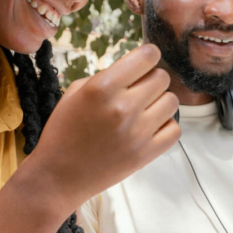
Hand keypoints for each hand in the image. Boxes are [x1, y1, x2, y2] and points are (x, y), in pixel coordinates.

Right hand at [19, 44, 180, 207]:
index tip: (142, 63)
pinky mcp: (147, 154)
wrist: (58, 176)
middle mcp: (123, 107)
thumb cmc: (62, 132)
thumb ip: (106, 77)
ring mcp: (138, 132)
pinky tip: (150, 128)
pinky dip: (165, 126)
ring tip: (143, 110)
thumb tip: (133, 70)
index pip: (147, 56)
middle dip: (151, 79)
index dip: (147, 56)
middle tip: (137, 90)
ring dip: (160, 101)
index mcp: (103, 87)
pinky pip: (175, 129)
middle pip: (162, 77)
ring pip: (172, 101)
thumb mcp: (74, 94)